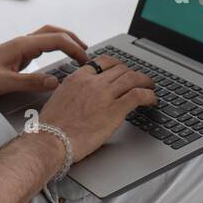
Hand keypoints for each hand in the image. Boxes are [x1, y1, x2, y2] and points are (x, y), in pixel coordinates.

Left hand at [0, 24, 90, 96]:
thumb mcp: (6, 83)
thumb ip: (32, 82)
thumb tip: (55, 82)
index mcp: (23, 45)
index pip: (56, 40)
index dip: (74, 48)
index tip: (84, 60)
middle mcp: (23, 42)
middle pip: (54, 32)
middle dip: (73, 39)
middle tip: (87, 51)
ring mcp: (20, 45)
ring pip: (48, 35)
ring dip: (64, 40)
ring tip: (77, 50)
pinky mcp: (17, 52)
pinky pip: (42, 43)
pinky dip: (55, 45)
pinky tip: (57, 56)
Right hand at [37, 55, 157, 160]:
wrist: (51, 140)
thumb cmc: (51, 127)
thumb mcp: (58, 100)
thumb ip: (72, 93)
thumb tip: (79, 97)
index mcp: (77, 78)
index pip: (102, 62)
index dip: (116, 65)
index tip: (121, 71)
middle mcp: (92, 82)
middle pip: (120, 69)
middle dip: (132, 73)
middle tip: (139, 80)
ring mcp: (104, 94)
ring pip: (132, 78)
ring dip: (145, 81)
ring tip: (151, 87)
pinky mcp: (115, 110)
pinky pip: (138, 95)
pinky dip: (149, 95)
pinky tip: (152, 99)